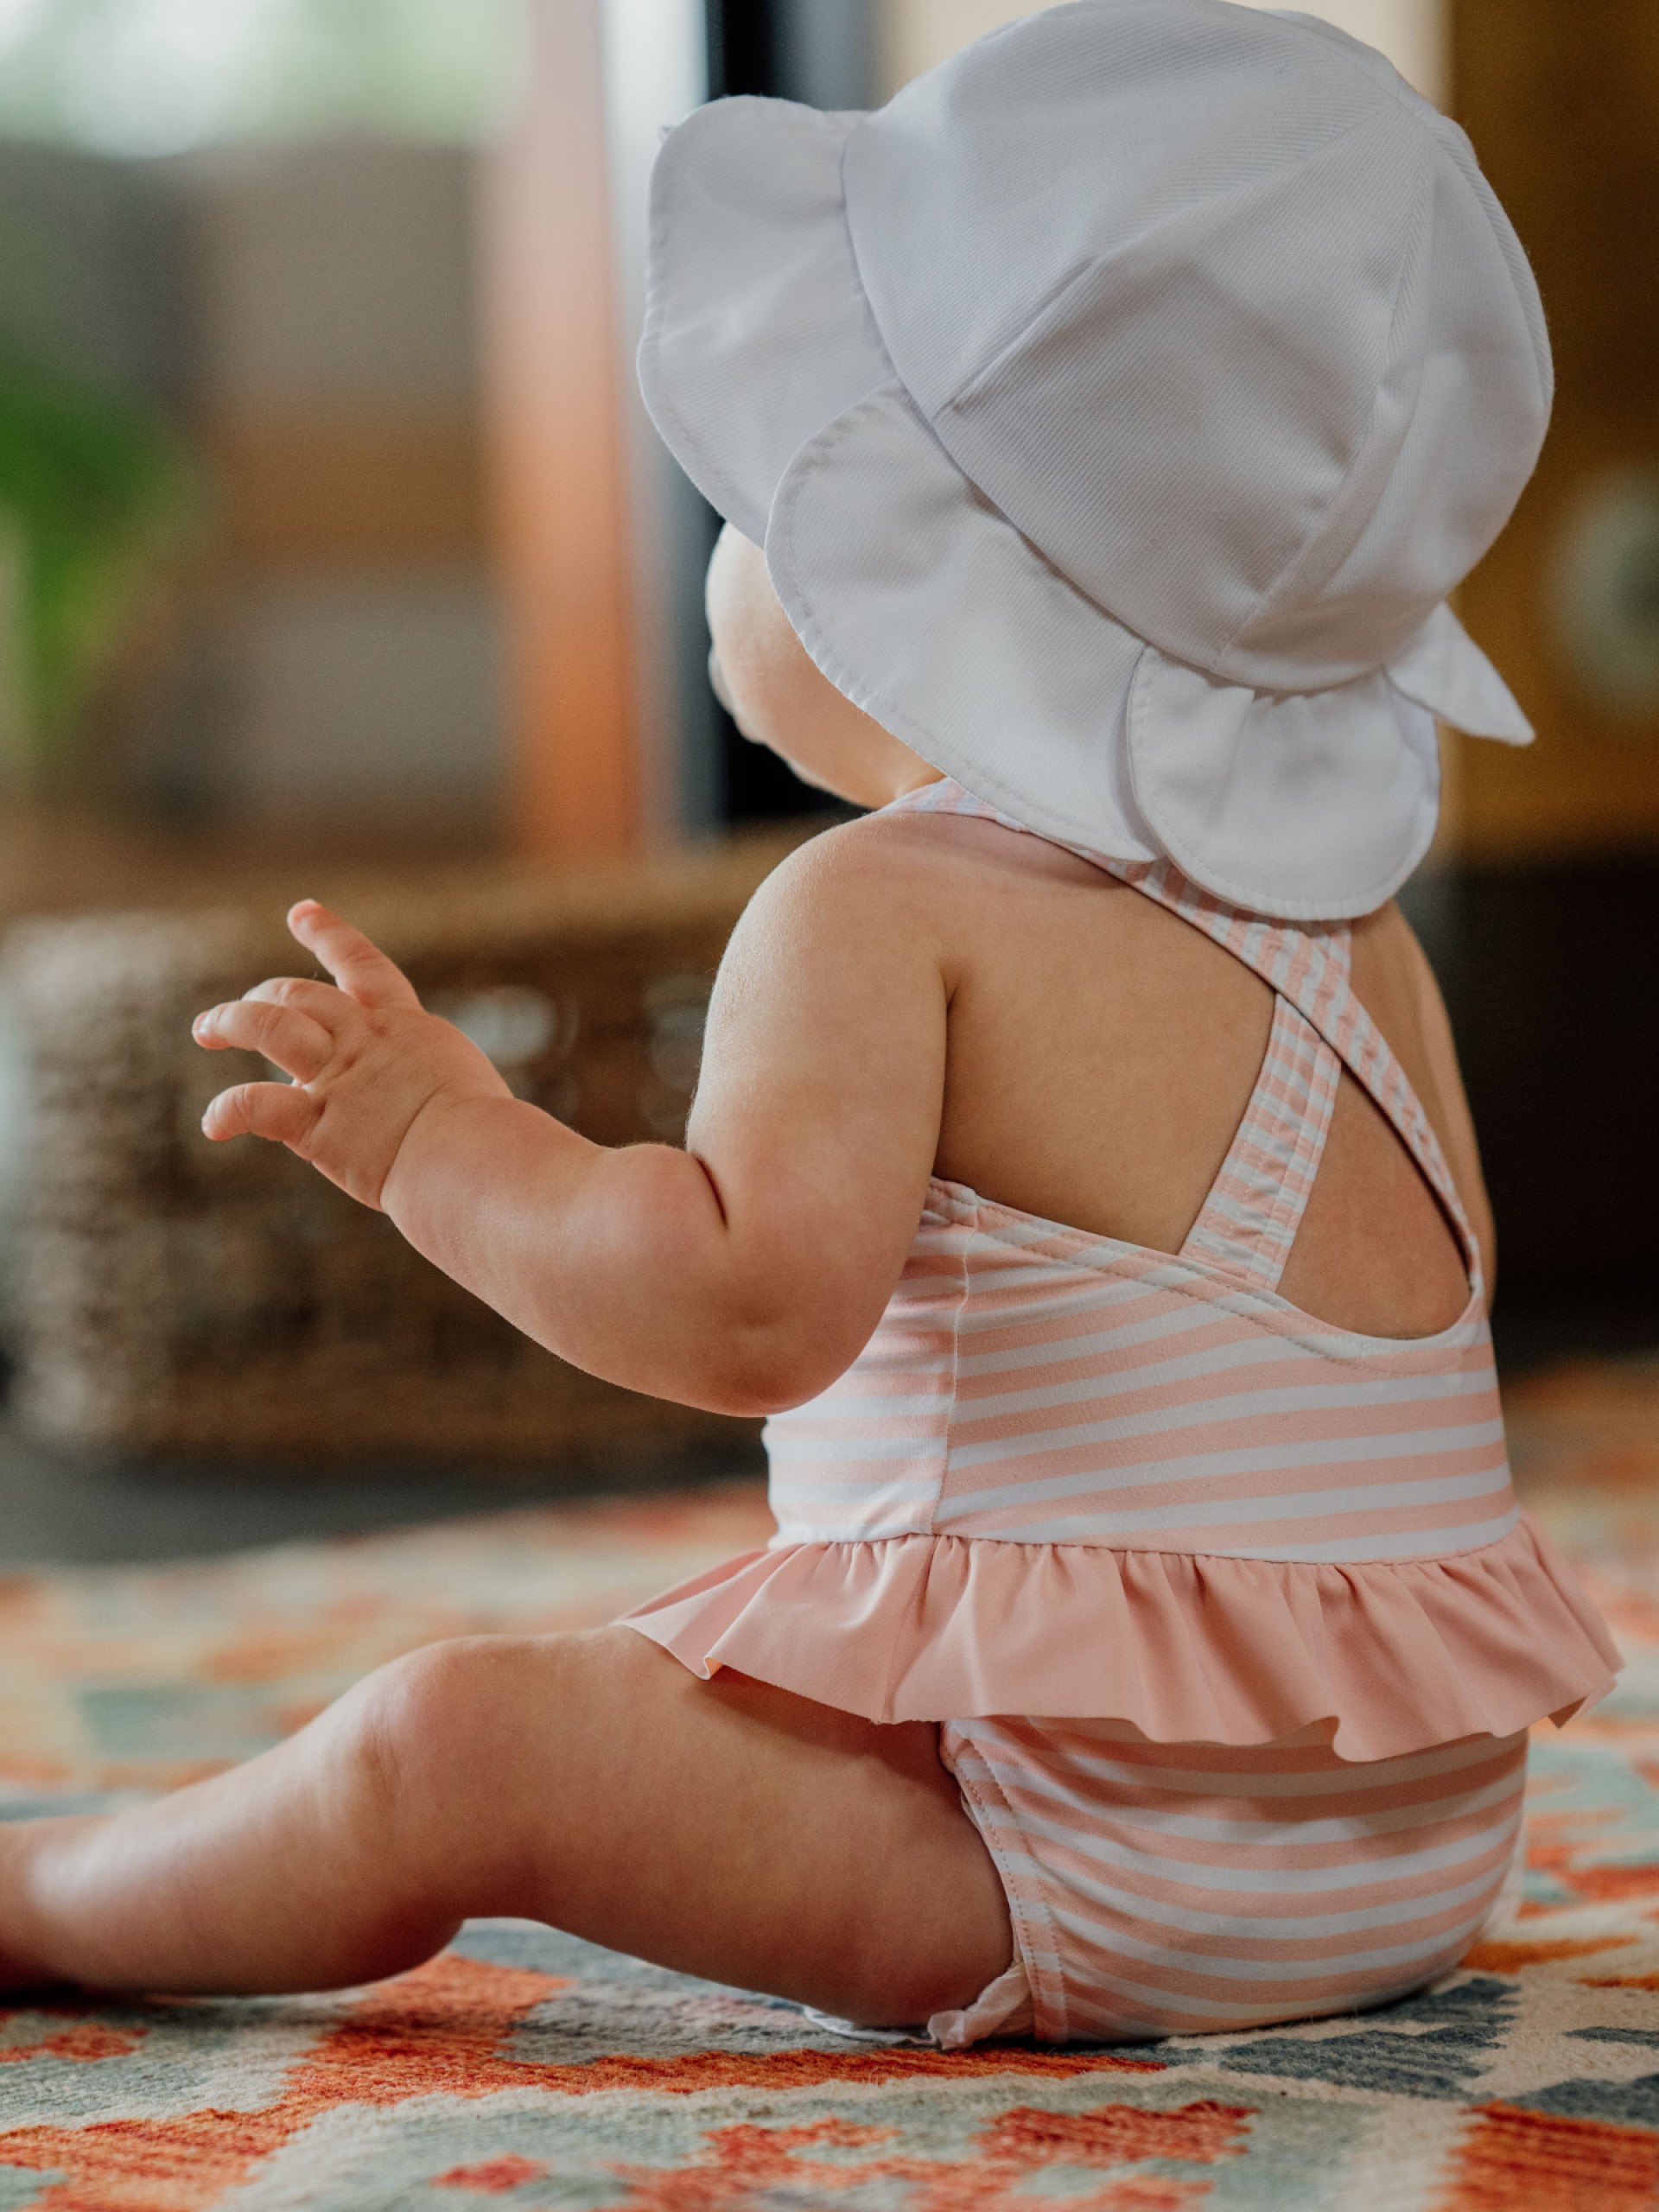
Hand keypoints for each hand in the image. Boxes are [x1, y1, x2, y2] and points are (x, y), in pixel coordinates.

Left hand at [193, 901, 510, 1208]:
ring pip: (267, 1025)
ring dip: (230, 1021)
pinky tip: (213, 1127)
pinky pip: (256, 1104)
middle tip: (235, 1012)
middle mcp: (367, 1041)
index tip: (301, 912)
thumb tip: (441, 1118)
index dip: (329, 934)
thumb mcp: (467, 1094)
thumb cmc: (495, 1141)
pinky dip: (227, 1112)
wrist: (475, 1156)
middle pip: (301, 994)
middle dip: (262, 996)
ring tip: (206, 1030)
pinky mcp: (316, 1123)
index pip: (365, 965)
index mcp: (408, 1029)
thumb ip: (440, 1093)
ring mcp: (339, 1078)